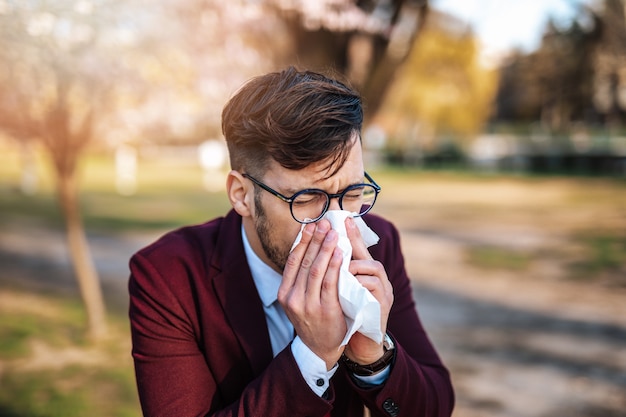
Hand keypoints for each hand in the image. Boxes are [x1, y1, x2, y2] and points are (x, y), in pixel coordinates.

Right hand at [278, 220, 346, 369]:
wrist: (319, 348)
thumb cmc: (312, 319)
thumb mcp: (299, 300)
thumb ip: (301, 279)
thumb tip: (310, 247)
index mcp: (284, 293)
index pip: (293, 260)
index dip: (302, 241)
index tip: (311, 225)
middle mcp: (292, 298)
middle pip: (304, 261)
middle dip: (315, 240)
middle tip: (324, 223)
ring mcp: (307, 305)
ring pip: (316, 269)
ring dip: (325, 249)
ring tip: (333, 234)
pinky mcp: (324, 310)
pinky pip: (330, 282)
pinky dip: (335, 265)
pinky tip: (340, 253)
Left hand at [343, 216, 393, 363]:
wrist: (362, 343)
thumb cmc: (350, 314)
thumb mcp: (343, 291)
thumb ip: (338, 273)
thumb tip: (321, 254)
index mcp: (368, 274)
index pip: (360, 249)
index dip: (353, 233)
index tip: (344, 218)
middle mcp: (379, 278)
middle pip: (365, 254)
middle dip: (349, 241)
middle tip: (333, 231)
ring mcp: (384, 290)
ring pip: (370, 267)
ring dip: (351, 265)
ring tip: (336, 262)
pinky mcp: (384, 303)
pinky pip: (372, 284)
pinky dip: (358, 281)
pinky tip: (347, 282)